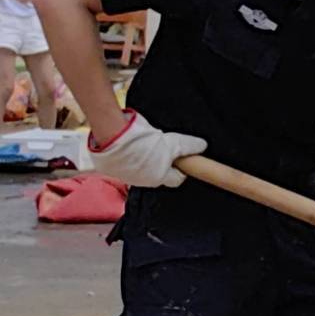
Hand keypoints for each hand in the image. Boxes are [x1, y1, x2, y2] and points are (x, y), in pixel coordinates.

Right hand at [80, 114, 203, 189]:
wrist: (112, 134)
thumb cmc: (143, 141)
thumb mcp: (174, 142)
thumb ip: (189, 146)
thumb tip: (202, 146)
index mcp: (159, 178)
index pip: (177, 179)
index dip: (182, 168)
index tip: (183, 158)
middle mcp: (143, 180)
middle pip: (160, 173)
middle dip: (164, 161)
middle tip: (165, 146)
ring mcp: (127, 174)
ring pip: (143, 168)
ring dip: (147, 157)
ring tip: (147, 142)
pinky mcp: (114, 166)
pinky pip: (127, 162)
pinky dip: (131, 153)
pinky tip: (133, 143)